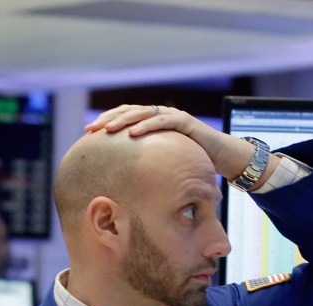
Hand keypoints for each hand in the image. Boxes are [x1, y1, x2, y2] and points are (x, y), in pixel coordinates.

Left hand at [84, 104, 277, 184]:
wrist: (224, 159)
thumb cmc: (194, 164)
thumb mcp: (165, 165)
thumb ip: (147, 167)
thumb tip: (123, 186)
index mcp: (152, 124)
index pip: (124, 118)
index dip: (105, 123)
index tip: (87, 134)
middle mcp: (160, 116)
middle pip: (127, 112)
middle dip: (107, 119)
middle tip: (90, 129)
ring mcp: (172, 116)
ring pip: (141, 112)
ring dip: (122, 119)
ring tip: (107, 129)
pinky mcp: (185, 122)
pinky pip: (162, 120)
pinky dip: (147, 125)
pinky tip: (132, 134)